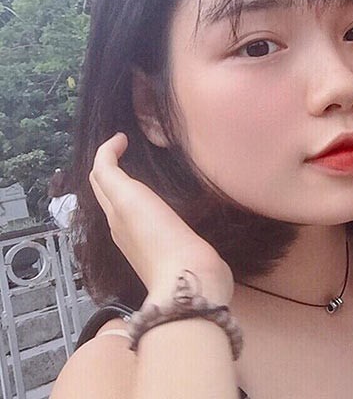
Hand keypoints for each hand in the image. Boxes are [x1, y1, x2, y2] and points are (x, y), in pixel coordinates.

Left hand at [90, 133, 233, 304]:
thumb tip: (109, 150)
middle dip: (111, 165)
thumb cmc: (161, 238)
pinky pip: (146, 218)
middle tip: (129, 147)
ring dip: (126, 183)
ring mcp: (141, 241)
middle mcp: (121, 226)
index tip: (124, 136)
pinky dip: (144, 200)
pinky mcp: (163, 250)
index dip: (107, 152)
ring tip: (144, 167)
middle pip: (108, 191)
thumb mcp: (129, 199)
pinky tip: (163, 200)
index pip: (100, 176)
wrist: (188, 280)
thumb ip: (112, 175)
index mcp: (115, 211)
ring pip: (124, 204)